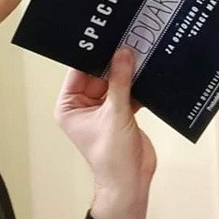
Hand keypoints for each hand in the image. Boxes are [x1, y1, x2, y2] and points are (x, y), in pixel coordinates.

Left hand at [55, 47, 156, 218]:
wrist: (130, 182)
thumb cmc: (111, 156)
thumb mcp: (115, 114)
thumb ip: (120, 82)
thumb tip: (123, 53)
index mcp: (70, 106)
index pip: (79, 72)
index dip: (93, 56)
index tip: (107, 37)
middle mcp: (83, 106)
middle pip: (98, 75)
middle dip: (114, 62)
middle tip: (129, 39)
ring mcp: (103, 109)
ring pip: (115, 82)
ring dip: (128, 72)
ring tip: (142, 50)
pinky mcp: (121, 113)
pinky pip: (128, 91)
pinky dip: (138, 84)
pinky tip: (149, 70)